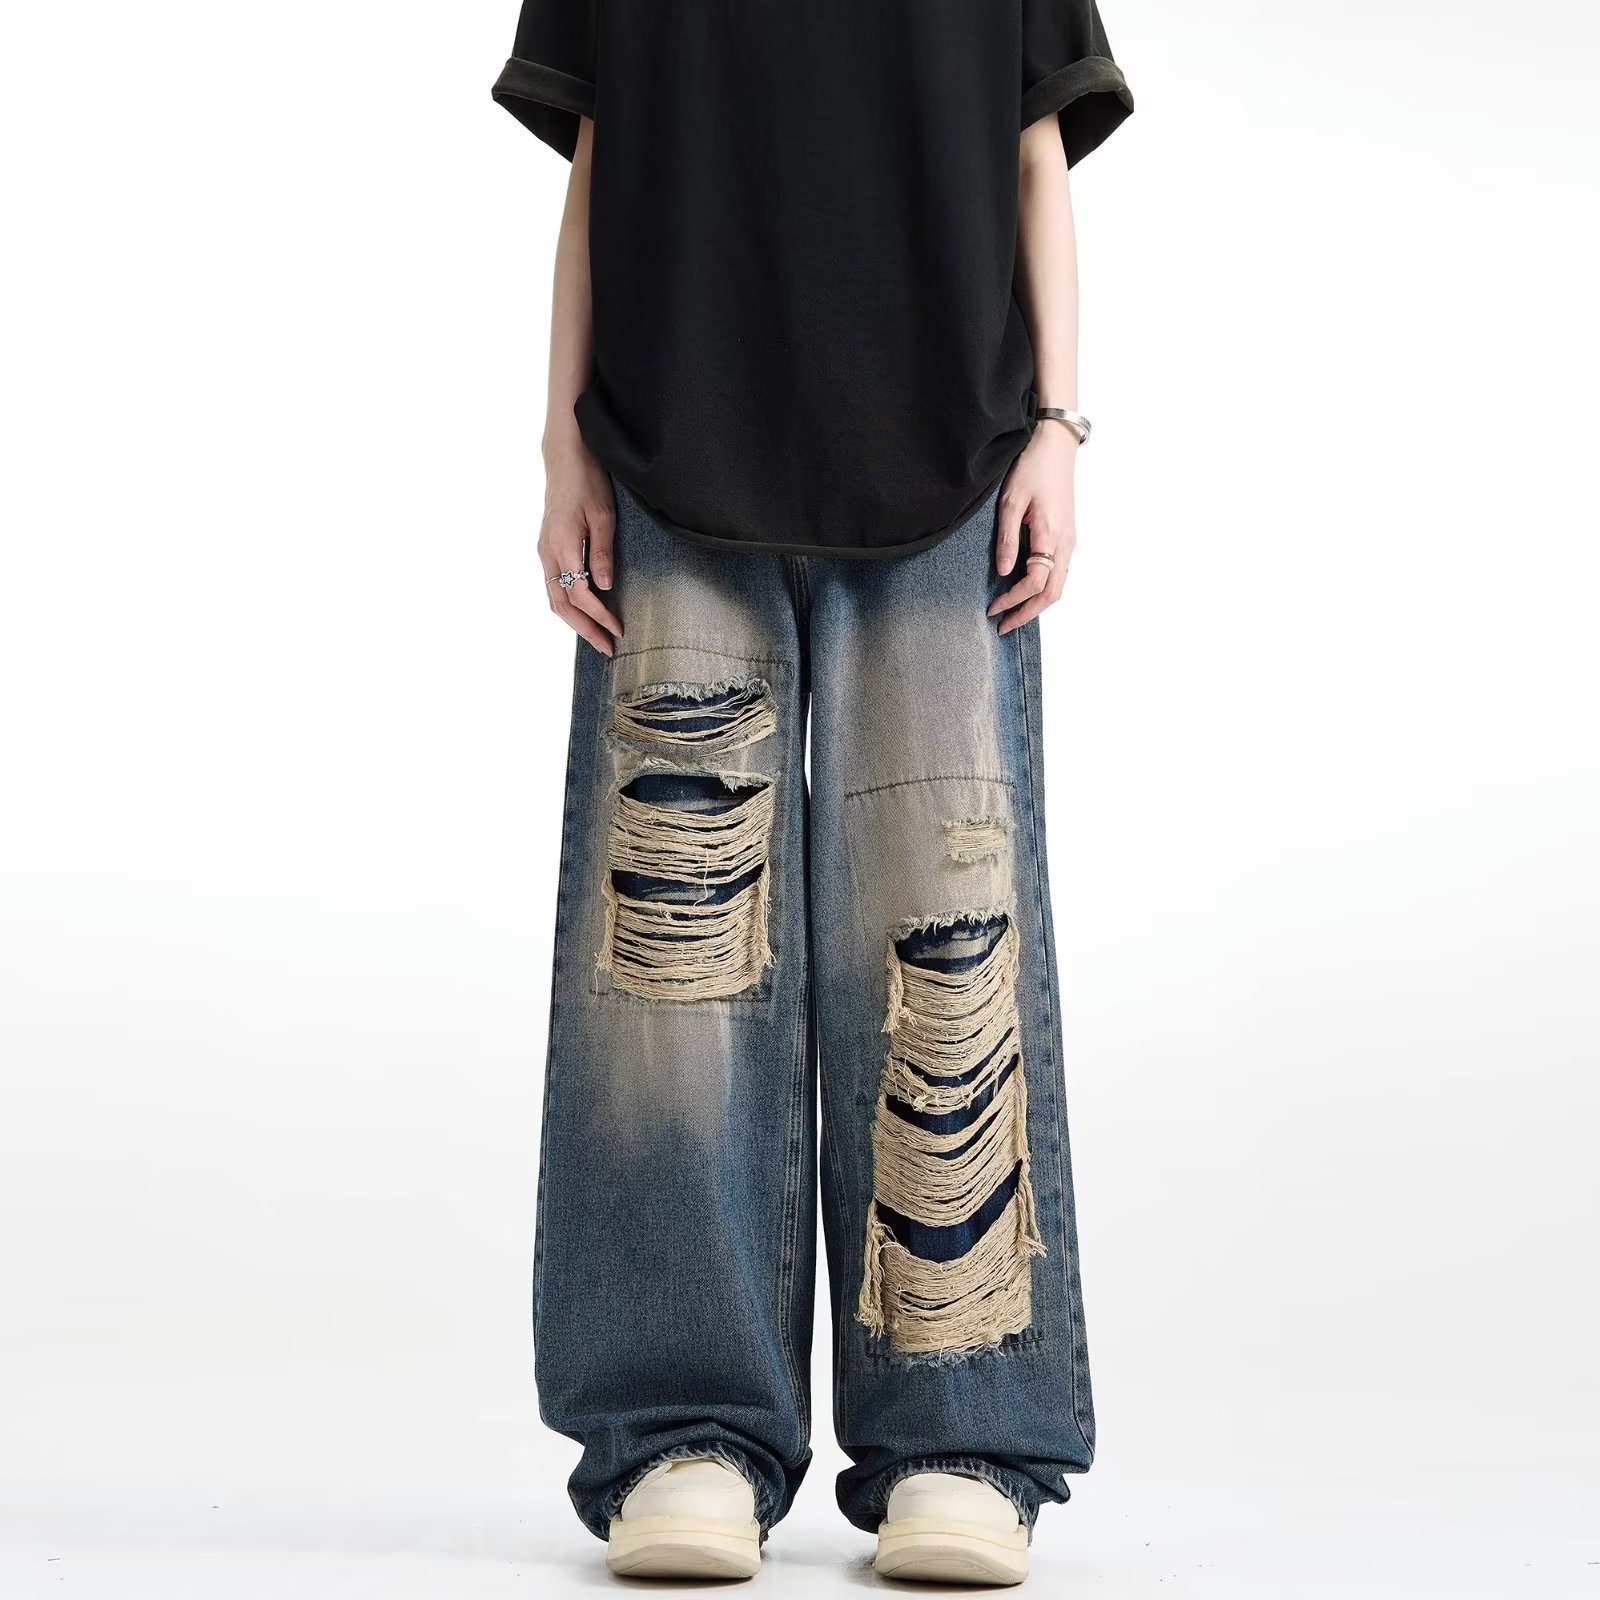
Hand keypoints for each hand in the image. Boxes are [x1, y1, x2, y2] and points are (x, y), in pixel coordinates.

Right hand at [540, 433, 621, 656]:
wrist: (565, 457)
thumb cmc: (587, 481)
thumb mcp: (603, 516)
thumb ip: (603, 552)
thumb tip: (605, 586)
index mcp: (562, 545)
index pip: (579, 594)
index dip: (598, 616)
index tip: (618, 629)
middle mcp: (548, 552)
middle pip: (561, 604)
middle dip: (585, 629)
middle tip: (608, 648)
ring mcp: (544, 551)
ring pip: (554, 598)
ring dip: (574, 621)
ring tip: (597, 637)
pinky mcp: (547, 548)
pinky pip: (553, 586)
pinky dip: (567, 606)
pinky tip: (583, 613)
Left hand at [988, 425, 1076, 634]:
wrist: (1056, 446)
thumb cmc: (1032, 468)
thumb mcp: (1011, 502)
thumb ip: (1008, 539)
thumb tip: (1004, 572)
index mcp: (1051, 536)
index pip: (1034, 583)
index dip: (1013, 600)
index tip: (992, 609)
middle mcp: (1066, 544)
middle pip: (1052, 594)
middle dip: (1027, 613)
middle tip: (1004, 626)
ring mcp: (1069, 542)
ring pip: (1058, 586)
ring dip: (1036, 604)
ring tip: (1013, 614)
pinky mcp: (1067, 537)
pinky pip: (1059, 573)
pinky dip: (1044, 589)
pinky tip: (1027, 592)